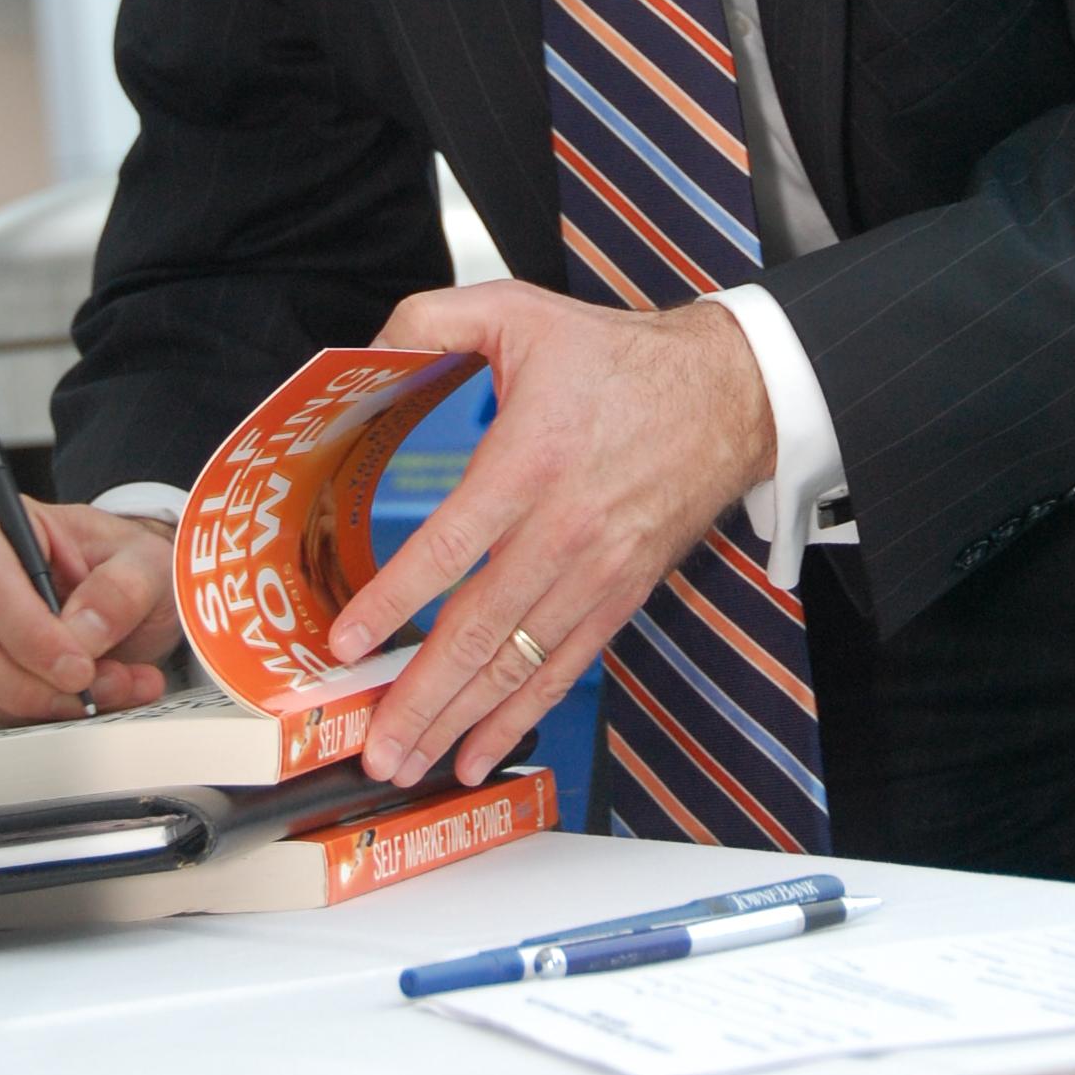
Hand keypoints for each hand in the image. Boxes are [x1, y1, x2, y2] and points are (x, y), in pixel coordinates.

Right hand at [0, 498, 181, 724]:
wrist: (118, 595)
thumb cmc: (117, 566)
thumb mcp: (145, 562)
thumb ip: (123, 588)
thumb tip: (84, 631)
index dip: (30, 633)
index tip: (79, 667)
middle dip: (28, 682)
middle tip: (89, 692)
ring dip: (36, 704)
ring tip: (103, 693)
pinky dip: (28, 716)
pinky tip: (74, 701)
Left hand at [328, 282, 775, 787]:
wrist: (727, 394)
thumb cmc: (622, 360)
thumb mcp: (519, 311)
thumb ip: (433, 320)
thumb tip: (369, 349)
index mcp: (530, 462)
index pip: (449, 547)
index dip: (394, 601)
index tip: (346, 641)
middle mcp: (564, 530)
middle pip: (479, 630)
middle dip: (419, 696)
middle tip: (372, 745)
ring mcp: (596, 572)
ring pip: (517, 663)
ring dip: (460, 720)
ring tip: (409, 762)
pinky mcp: (621, 595)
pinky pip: (563, 667)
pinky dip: (521, 715)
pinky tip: (480, 749)